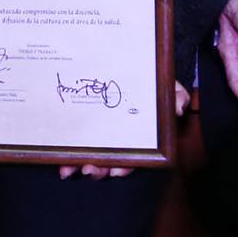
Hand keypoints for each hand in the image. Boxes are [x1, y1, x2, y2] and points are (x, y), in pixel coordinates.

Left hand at [58, 82, 192, 177]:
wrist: (135, 65)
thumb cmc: (152, 82)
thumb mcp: (168, 86)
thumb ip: (176, 95)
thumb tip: (177, 107)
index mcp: (138, 135)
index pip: (133, 156)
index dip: (124, 167)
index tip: (116, 171)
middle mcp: (119, 138)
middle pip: (109, 160)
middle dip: (98, 169)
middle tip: (89, 170)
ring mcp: (100, 133)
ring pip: (90, 154)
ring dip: (78, 164)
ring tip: (68, 170)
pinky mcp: (84, 125)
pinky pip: (75, 141)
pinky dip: (67, 153)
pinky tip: (60, 161)